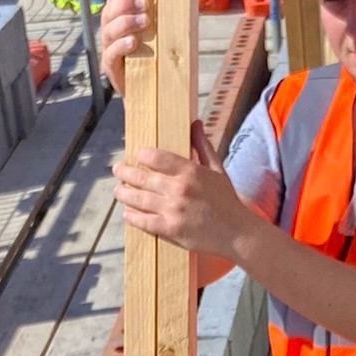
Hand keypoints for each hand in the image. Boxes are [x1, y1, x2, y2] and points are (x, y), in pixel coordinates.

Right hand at [99, 0, 151, 95]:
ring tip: (146, 21)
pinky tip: (133, 41)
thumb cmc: (155, 58)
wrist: (150, 91)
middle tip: (146, 4)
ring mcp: (109, 50)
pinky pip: (111, 53)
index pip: (113, 0)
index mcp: (118, 21)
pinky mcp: (111, 67)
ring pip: (109, 31)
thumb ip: (159, 18)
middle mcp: (110, 33)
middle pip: (109, 12)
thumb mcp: (157, 34)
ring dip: (127, 22)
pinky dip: (122, 45)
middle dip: (125, 4)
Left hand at [112, 121, 251, 258]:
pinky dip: (132, 216)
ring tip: (118, 191)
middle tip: (117, 170)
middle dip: (125, 172)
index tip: (137, 154)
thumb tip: (195, 123)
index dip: (142, 155)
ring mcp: (173, 210)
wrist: (237, 233)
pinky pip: (143, 221)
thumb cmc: (227, 201)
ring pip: (138, 199)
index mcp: (190, 172)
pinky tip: (127, 213)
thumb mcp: (218, 170)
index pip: (156, 157)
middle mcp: (179, 189)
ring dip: (124, 194)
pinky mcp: (170, 230)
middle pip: (142, 177)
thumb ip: (203, 146)